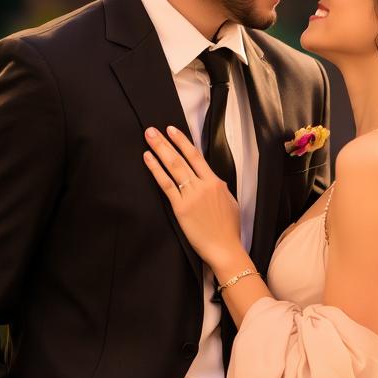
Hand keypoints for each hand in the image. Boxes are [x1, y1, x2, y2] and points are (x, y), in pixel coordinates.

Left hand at [143, 125, 245, 272]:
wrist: (225, 248)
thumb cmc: (228, 229)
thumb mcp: (230, 202)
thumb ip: (219, 188)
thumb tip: (212, 180)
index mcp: (215, 183)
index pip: (196, 156)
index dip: (182, 141)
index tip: (172, 130)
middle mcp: (203, 185)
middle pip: (181, 157)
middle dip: (166, 141)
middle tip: (152, 129)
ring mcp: (191, 195)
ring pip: (173, 167)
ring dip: (159, 150)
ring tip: (148, 138)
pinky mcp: (181, 207)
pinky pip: (166, 184)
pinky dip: (156, 170)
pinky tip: (148, 159)